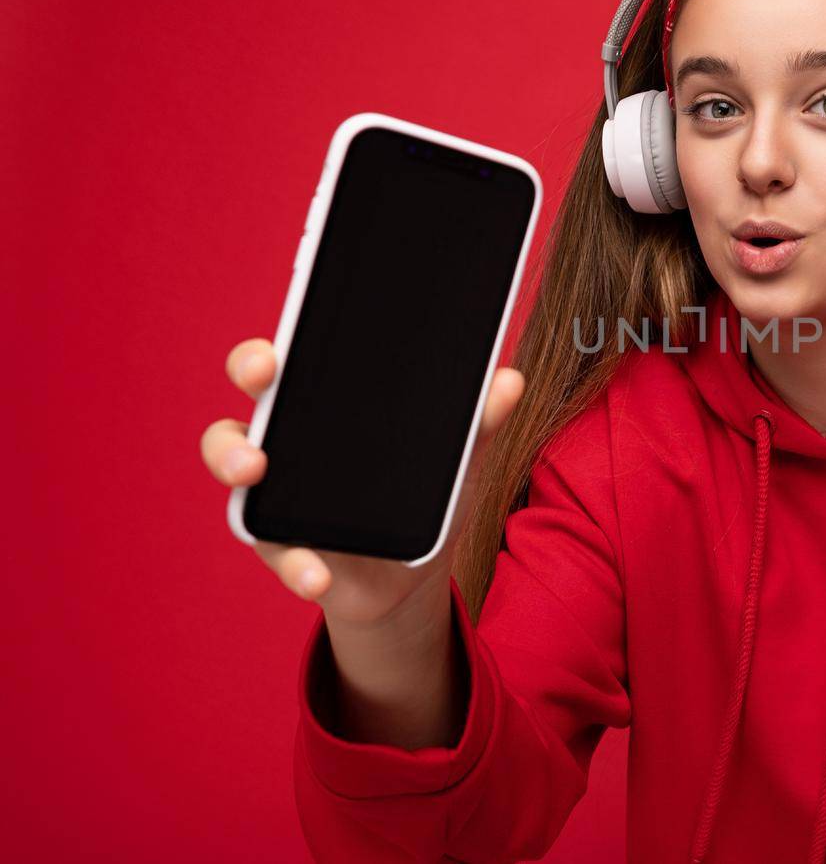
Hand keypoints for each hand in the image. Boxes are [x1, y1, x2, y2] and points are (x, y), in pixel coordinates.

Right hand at [200, 337, 525, 626]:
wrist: (414, 572)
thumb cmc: (422, 496)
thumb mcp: (455, 459)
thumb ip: (477, 423)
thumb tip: (510, 380)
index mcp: (328, 404)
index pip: (297, 355)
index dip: (282, 336)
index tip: (285, 330)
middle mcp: (288, 438)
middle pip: (254, 387)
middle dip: (249, 370)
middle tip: (265, 372)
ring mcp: (273, 489)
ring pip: (233, 460)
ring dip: (233, 459)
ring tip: (253, 469)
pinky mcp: (280, 544)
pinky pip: (275, 550)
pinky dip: (297, 564)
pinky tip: (318, 576)